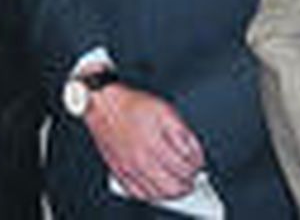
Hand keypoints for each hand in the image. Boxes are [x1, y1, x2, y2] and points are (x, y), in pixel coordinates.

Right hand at [83, 83, 204, 201]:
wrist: (102, 104)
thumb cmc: (131, 105)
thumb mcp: (165, 110)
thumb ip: (182, 133)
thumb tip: (193, 151)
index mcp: (154, 144)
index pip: (184, 168)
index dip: (196, 166)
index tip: (197, 162)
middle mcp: (141, 160)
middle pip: (173, 187)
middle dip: (187, 184)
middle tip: (191, 177)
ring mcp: (129, 168)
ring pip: (157, 194)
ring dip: (171, 192)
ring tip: (178, 184)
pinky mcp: (118, 171)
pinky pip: (137, 193)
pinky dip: (151, 195)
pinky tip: (157, 188)